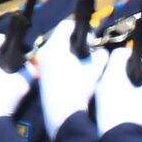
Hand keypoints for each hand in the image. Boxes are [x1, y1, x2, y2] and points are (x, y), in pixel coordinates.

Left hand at [35, 20, 108, 136]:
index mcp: (56, 46)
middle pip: (60, 36)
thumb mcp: (95, 69)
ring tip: (82, 62)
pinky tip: (74, 71)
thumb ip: (100, 54)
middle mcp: (44, 51)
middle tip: (88, 51)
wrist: (62, 116)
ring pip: (57, 47)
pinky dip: (63, 59)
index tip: (91, 41)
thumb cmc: (79, 89)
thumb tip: (99, 50)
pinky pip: (53, 58)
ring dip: (69, 50)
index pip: (67, 25)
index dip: (82, 29)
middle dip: (75, 41)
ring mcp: (40, 62)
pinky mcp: (40, 73)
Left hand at [94, 46, 141, 135]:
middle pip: (113, 65)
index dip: (130, 54)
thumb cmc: (134, 114)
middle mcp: (102, 81)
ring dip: (121, 79)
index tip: (139, 61)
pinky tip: (127, 100)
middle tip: (139, 75)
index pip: (119, 54)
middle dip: (127, 67)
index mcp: (113, 75)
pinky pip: (107, 89)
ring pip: (110, 78)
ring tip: (134, 88)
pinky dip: (116, 89)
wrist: (118, 140)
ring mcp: (99, 94)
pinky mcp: (99, 106)